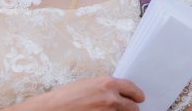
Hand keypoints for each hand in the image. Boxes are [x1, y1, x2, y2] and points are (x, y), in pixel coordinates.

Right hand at [14, 75, 144, 110]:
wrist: (53, 109)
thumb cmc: (66, 97)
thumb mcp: (87, 85)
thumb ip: (104, 88)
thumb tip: (115, 93)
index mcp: (107, 84)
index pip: (132, 89)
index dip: (137, 94)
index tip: (139, 97)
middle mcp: (111, 98)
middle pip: (133, 107)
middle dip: (132, 109)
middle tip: (130, 109)